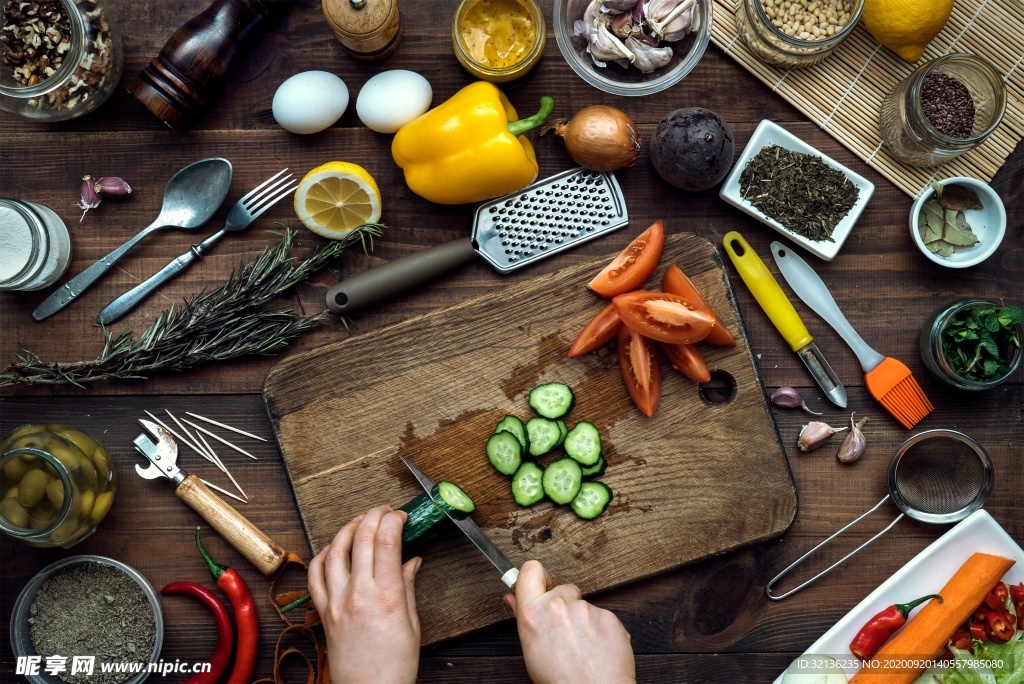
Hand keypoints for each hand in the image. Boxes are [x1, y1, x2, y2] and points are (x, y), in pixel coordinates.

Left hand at [308, 505, 421, 683]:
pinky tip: (331, 548)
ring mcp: (337, 601)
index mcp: (386, 595)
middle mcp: (358, 594)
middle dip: (373, 515)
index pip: (386, 540)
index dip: (394, 519)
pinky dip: (322, 556)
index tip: (401, 515)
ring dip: (347, 529)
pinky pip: (315, 575)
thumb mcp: (412, 623)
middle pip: (361, 538)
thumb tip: (411, 561)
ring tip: (358, 522)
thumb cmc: (394, 665)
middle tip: (384, 510)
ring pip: (335, 550)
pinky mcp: (324, 612)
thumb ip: (407, 586)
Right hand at [504, 560, 635, 683]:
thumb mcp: (531, 651)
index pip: (530, 571)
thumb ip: (524, 618)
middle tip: (565, 632)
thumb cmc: (560, 682)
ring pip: (584, 606)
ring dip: (583, 621)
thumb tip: (512, 597)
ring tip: (583, 648)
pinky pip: (603, 618)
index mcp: (533, 613)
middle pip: (562, 589)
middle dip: (564, 605)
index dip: (536, 577)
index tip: (541, 586)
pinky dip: (601, 631)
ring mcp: (586, 609)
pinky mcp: (609, 616)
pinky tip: (598, 650)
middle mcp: (559, 605)